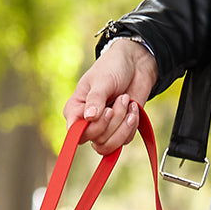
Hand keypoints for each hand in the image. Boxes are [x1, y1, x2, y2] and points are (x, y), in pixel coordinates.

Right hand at [63, 38, 157, 155]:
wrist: (135, 65)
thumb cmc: (113, 68)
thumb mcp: (103, 80)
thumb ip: (96, 99)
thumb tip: (89, 117)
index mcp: (75, 110)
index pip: (75, 134)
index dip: (92, 129)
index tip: (107, 111)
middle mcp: (87, 124)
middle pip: (97, 140)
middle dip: (114, 121)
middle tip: (122, 97)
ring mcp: (103, 129)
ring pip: (110, 144)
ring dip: (123, 124)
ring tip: (127, 101)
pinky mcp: (119, 132)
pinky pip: (125, 141)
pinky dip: (132, 124)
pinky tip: (133, 107)